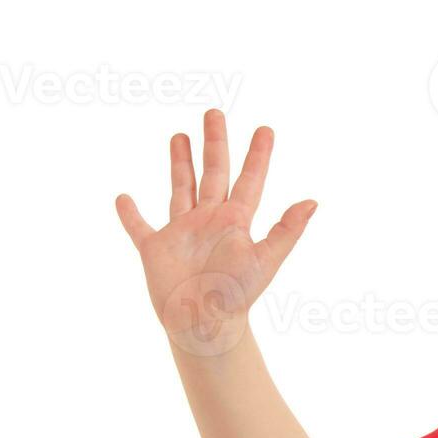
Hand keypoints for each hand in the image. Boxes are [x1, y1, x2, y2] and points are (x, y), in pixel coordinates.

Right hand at [115, 108, 315, 355]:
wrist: (204, 324)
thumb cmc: (237, 295)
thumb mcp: (266, 259)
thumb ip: (287, 230)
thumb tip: (313, 202)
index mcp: (236, 221)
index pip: (250, 180)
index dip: (258, 156)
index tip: (265, 130)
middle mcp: (209, 221)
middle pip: (213, 173)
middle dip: (214, 144)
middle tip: (215, 113)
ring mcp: (182, 233)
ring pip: (181, 189)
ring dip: (180, 163)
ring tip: (179, 136)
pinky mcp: (155, 248)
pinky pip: (139, 227)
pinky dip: (131, 214)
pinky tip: (124, 198)